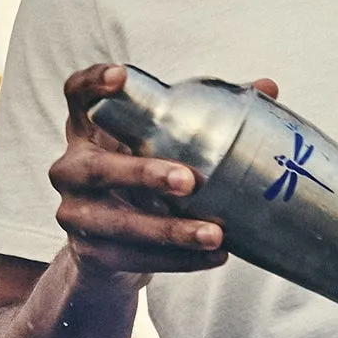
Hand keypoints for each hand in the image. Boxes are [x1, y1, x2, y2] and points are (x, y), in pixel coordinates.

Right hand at [49, 62, 279, 280]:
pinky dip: (178, 260)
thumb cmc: (144, 179)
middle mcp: (70, 169)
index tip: (121, 77)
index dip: (93, 84)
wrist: (112, 248)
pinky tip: (213, 257)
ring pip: (119, 224)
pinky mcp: (89, 253)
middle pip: (96, 168)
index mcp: (87, 130)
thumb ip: (204, 116)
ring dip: (169, 231)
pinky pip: (135, 259)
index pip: (76, 95)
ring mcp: (74, 213)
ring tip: (214, 234)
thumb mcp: (162, 145)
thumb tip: (267, 88)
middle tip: (189, 181)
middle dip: (143, 174)